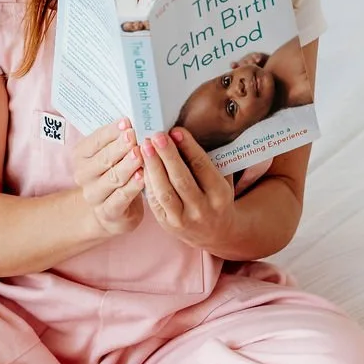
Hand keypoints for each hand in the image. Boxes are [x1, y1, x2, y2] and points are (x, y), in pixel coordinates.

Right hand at [72, 119, 144, 237]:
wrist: (112, 210)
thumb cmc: (114, 172)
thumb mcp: (112, 154)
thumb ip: (118, 138)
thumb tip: (133, 120)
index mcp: (81, 156)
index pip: (95, 140)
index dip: (112, 131)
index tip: (127, 121)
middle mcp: (83, 175)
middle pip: (103, 159)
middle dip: (120, 147)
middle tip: (134, 136)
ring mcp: (93, 195)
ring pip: (112, 178)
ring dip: (128, 165)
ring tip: (140, 154)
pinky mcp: (107, 211)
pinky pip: (120, 197)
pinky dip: (132, 186)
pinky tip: (143, 176)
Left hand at [142, 128, 234, 249]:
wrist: (214, 232)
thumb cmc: (216, 197)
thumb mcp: (222, 180)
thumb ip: (208, 160)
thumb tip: (183, 134)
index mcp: (220, 194)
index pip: (202, 167)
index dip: (188, 147)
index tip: (176, 130)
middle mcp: (203, 209)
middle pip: (181, 179)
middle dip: (167, 155)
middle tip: (156, 135)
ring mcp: (183, 219)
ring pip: (165, 192)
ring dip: (153, 167)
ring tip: (145, 147)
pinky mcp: (167, 224)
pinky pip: (154, 201)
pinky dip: (147, 182)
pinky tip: (142, 165)